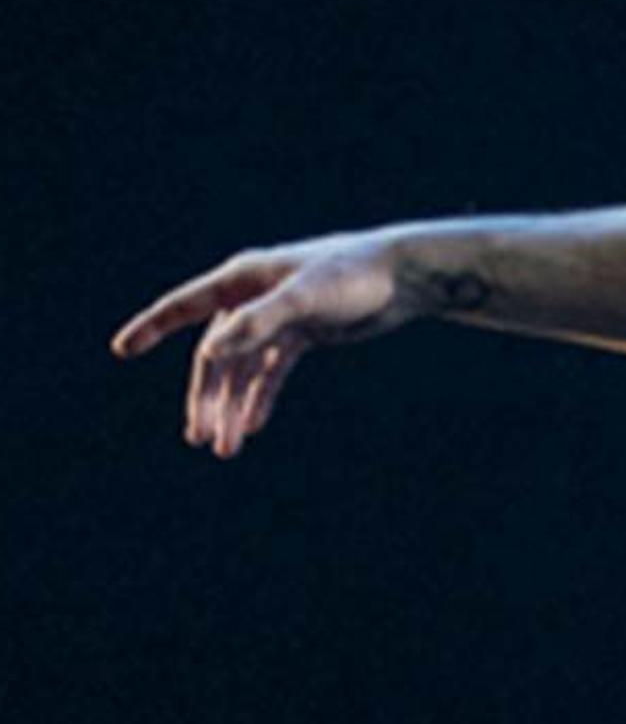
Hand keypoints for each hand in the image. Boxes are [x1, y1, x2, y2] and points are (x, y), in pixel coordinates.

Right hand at [112, 229, 419, 457]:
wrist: (405, 276)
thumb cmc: (354, 276)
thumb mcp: (304, 298)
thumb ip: (259, 322)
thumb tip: (212, 349)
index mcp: (242, 279)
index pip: (184, 305)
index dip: (151, 326)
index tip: (122, 349)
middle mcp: (252, 297)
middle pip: (216, 355)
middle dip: (207, 398)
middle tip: (200, 438)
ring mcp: (277, 318)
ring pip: (242, 369)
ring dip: (232, 406)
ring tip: (225, 447)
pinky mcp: (302, 334)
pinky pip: (270, 371)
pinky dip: (260, 397)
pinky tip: (251, 427)